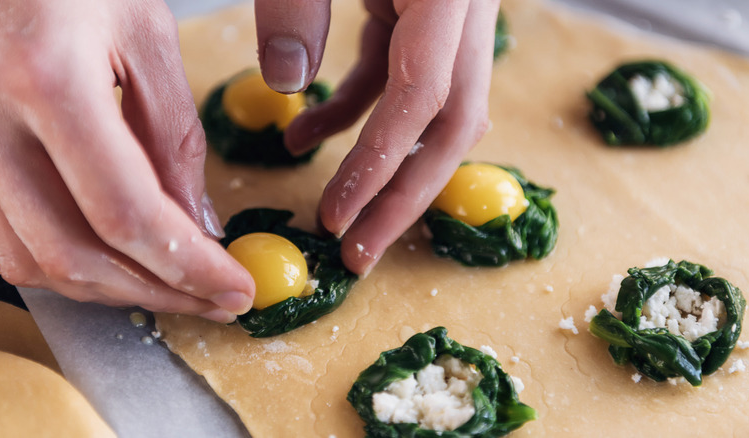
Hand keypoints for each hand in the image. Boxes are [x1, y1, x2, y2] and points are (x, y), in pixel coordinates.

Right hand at [0, 0, 253, 321]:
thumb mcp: (145, 33)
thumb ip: (174, 134)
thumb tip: (197, 223)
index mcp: (46, 83)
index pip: (127, 214)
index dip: (189, 266)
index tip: (235, 288)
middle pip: (77, 256)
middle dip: (158, 293)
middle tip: (214, 301)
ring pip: (37, 263)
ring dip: (115, 291)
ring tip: (176, 288)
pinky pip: (8, 241)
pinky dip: (70, 267)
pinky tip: (118, 263)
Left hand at [255, 0, 499, 274]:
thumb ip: (294, 7)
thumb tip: (286, 81)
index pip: (426, 98)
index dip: (381, 165)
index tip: (335, 218)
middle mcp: (462, 16)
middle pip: (449, 127)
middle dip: (403, 197)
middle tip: (358, 256)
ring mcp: (445, 22)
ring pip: (429, 115)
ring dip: (383, 169)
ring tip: (336, 218)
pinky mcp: (418, 18)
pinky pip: (393, 82)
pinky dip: (353, 118)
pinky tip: (303, 137)